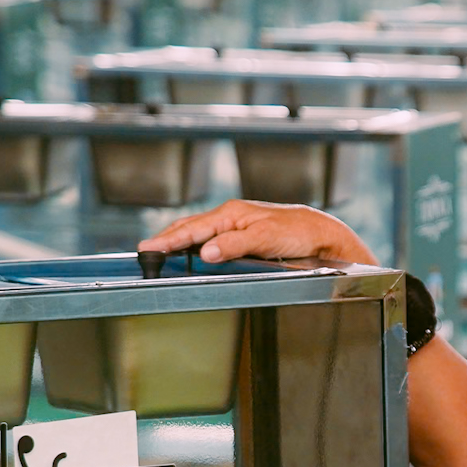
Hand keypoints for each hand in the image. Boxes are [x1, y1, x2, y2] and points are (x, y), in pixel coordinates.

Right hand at [138, 199, 373, 264]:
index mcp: (231, 214)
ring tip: (160, 249)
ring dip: (180, 240)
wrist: (321, 235)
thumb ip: (234, 245)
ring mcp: (236, 226)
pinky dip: (197, 244)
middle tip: (146, 250)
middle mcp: (231, 218)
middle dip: (167, 238)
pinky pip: (212, 239)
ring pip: (200, 232)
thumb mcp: (265, 238)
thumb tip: (205, 252)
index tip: (148, 247)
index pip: (192, 228)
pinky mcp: (244, 237)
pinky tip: (192, 251)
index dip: (169, 240)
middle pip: (191, 228)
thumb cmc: (297, 232)